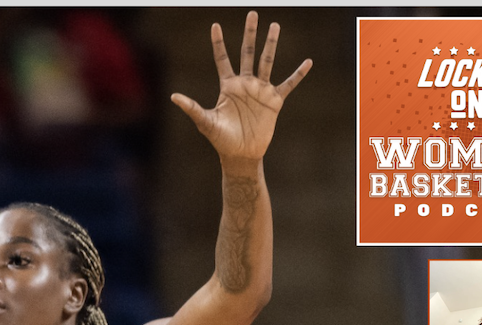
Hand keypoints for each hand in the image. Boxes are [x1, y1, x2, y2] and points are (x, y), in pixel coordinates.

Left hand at [171, 11, 310, 162]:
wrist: (240, 154)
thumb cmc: (221, 139)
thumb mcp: (205, 122)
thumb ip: (192, 108)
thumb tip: (173, 96)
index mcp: (228, 86)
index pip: (222, 59)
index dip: (218, 43)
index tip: (215, 25)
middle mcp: (245, 84)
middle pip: (247, 53)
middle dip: (249, 34)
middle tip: (252, 14)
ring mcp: (260, 90)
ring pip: (266, 62)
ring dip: (270, 44)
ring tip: (275, 26)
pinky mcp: (274, 101)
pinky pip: (288, 84)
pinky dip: (298, 74)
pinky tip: (307, 62)